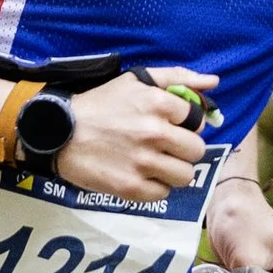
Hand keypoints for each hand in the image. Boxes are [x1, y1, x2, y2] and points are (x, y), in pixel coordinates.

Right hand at [54, 68, 216, 202]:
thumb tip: (213, 82)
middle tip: (165, 147)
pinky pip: (163, 193)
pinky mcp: (131, 187)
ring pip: (185, 175)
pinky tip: (140, 175)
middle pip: (197, 150)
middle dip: (183, 149)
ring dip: (173, 170)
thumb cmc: (100, 104)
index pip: (197, 121)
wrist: (58, 132)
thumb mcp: (136, 81)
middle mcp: (154, 133)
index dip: (185, 124)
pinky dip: (155, 187)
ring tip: (154, 163)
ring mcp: (143, 162)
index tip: (170, 126)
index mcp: (158, 104)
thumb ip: (178, 78)